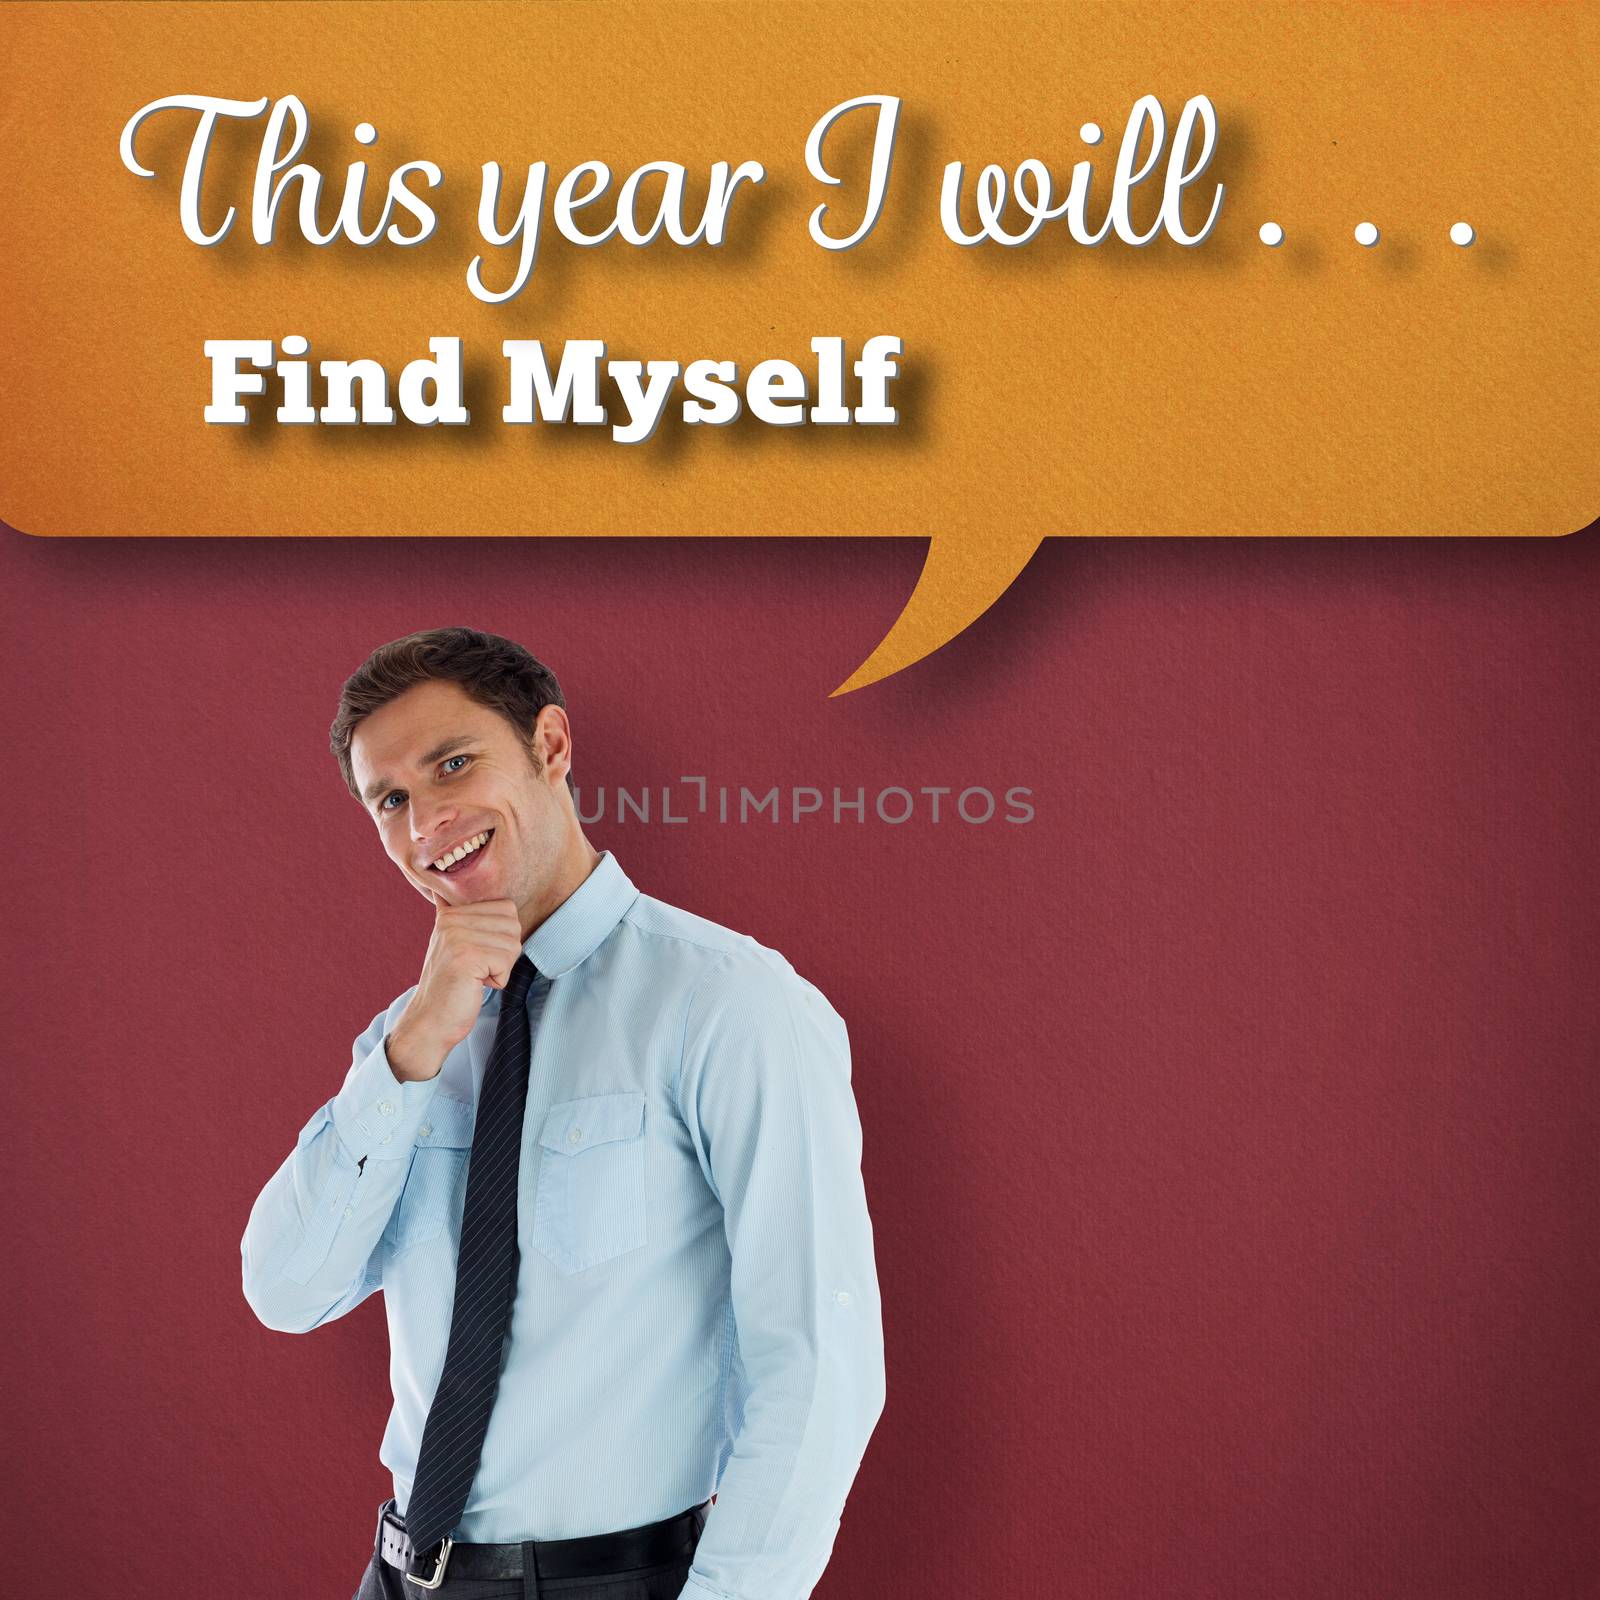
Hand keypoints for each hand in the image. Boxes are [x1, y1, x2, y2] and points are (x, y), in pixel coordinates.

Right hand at [387, 895, 523, 1081]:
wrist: (430, 1021)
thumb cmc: (450, 986)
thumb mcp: (451, 945)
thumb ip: (460, 919)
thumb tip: (444, 893)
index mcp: (451, 914)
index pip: (507, 908)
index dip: (504, 936)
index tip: (480, 955)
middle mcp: (452, 920)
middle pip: (513, 925)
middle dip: (506, 953)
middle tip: (480, 969)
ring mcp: (457, 937)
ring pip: (512, 944)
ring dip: (502, 968)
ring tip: (476, 977)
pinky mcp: (466, 957)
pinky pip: (506, 963)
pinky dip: (499, 980)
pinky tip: (476, 985)